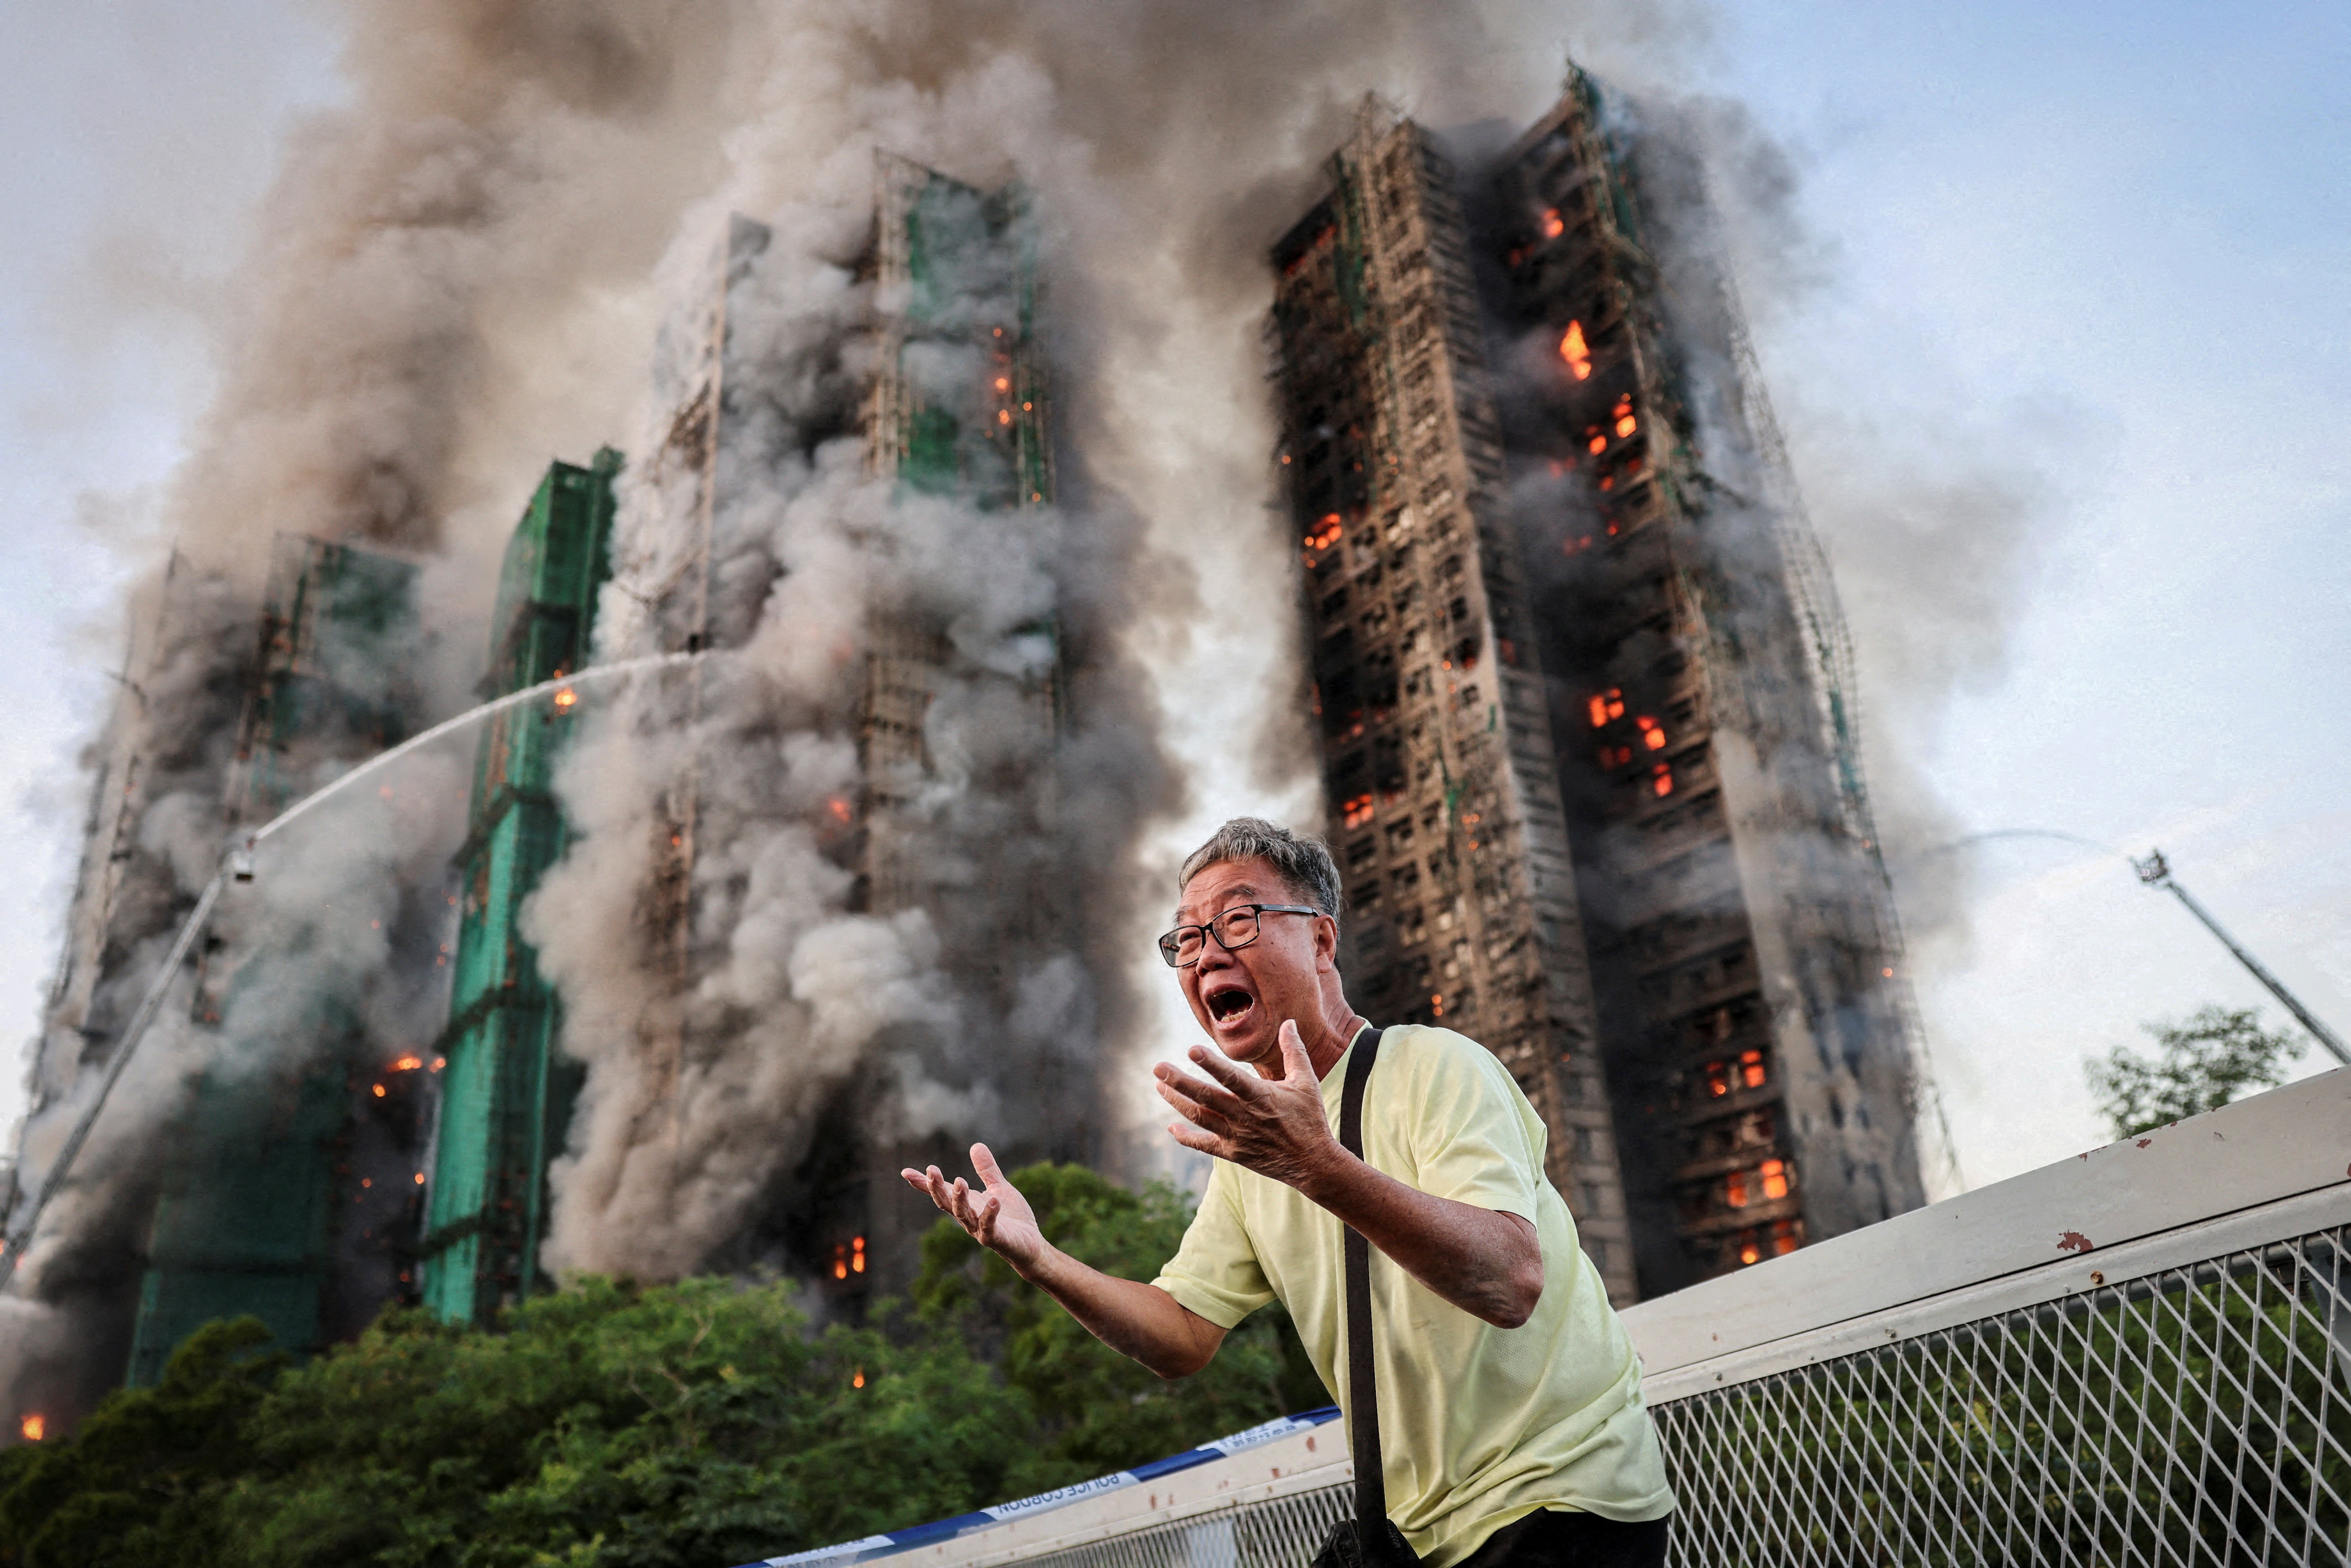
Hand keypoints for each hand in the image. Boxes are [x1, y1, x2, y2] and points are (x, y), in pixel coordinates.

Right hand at [900, 1143, 1045, 1270]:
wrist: (1031, 1245)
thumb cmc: (1013, 1218)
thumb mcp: (998, 1188)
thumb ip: (987, 1170)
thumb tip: (975, 1145)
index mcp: (967, 1205)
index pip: (942, 1193)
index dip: (923, 1184)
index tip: (905, 1172)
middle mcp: (968, 1218)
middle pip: (946, 1203)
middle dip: (937, 1188)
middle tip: (931, 1170)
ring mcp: (980, 1229)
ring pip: (963, 1215)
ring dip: (959, 1199)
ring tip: (960, 1181)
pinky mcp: (996, 1239)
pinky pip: (989, 1227)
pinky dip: (990, 1214)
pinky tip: (994, 1201)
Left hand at [1154, 1019, 1344, 1192]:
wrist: (1312, 1163)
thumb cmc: (1309, 1118)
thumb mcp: (1306, 1082)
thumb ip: (1294, 1051)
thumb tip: (1288, 1022)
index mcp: (1261, 1097)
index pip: (1232, 1078)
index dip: (1211, 1064)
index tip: (1191, 1049)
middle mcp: (1244, 1117)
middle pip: (1206, 1097)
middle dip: (1180, 1082)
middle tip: (1158, 1067)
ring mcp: (1236, 1136)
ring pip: (1200, 1117)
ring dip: (1177, 1101)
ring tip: (1158, 1086)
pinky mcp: (1233, 1153)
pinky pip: (1204, 1145)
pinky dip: (1186, 1138)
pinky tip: (1171, 1128)